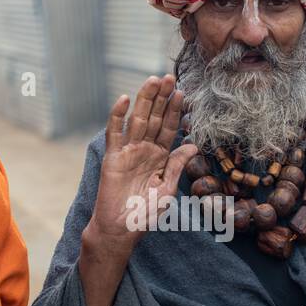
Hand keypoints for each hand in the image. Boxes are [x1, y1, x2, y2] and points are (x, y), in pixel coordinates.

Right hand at [85, 75, 196, 255]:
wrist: (122, 229)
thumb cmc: (145, 212)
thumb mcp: (167, 188)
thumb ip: (177, 165)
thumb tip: (192, 144)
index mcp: (159, 157)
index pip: (169, 128)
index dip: (176, 111)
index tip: (183, 93)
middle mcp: (144, 149)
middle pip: (155, 118)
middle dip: (162, 98)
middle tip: (170, 77)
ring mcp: (128, 151)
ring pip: (137, 119)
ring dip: (145, 99)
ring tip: (153, 80)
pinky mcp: (112, 157)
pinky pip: (115, 133)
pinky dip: (117, 115)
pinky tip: (124, 99)